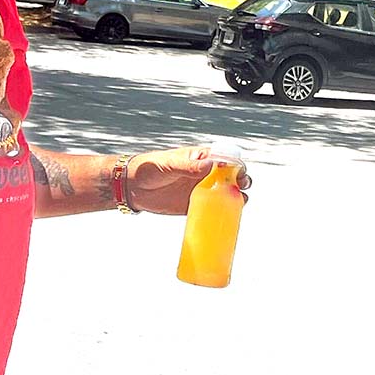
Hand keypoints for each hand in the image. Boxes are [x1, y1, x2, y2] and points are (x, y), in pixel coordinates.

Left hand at [127, 145, 251, 215]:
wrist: (132, 187)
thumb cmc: (149, 168)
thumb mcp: (170, 165)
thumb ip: (189, 166)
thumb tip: (211, 165)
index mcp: (201, 158)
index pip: (225, 159)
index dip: (236, 164)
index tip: (240, 172)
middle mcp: (205, 174)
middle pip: (230, 176)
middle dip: (241, 180)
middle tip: (242, 186)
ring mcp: (201, 190)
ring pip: (225, 193)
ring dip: (236, 197)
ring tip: (240, 202)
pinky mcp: (194, 205)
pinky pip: (213, 209)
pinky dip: (223, 212)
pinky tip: (230, 216)